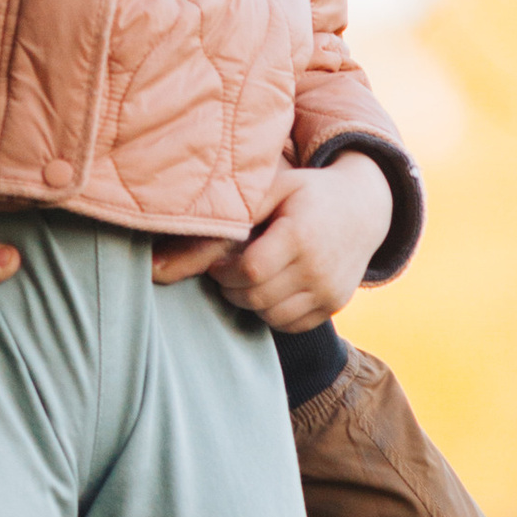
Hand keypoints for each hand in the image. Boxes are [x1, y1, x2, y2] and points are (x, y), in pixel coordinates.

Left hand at [153, 153, 389, 329]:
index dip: (224, 270)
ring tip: (252, 272)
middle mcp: (320, 268)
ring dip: (250, 299)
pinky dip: (271, 310)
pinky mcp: (334, 307)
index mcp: (301, 234)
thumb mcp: (266, 192)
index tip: (221, 258)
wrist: (364, 207)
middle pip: (255, 298)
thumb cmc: (304, 193)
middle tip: (231, 265)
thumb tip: (152, 269)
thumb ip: (215, 225)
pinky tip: (272, 284)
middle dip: (232, 285)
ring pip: (269, 315)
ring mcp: (330, 292)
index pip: (249, 272)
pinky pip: (288, 324)